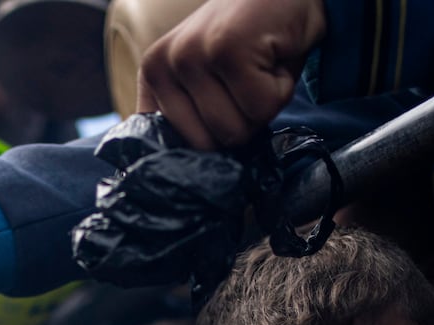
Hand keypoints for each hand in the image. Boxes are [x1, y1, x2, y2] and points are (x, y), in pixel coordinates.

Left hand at [136, 0, 327, 150]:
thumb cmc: (254, 40)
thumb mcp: (210, 79)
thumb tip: (192, 175)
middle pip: (207, 144)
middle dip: (242, 121)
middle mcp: (162, 63)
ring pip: (234, 130)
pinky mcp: (226, 50)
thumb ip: (193, 116)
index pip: (168, 147)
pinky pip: (260, 108)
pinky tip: (273, 57)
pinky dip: (280, 90)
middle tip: (249, 80)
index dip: (208, 142)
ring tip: (260, 67)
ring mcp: (192, 55)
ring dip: (264, 105)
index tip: (225, 114)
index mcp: (153, 74)